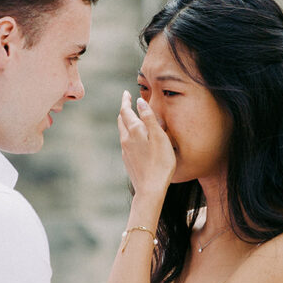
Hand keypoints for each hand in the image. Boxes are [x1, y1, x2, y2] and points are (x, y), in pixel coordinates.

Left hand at [116, 90, 176, 205]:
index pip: (126, 111)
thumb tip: (139, 101)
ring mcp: (125, 151)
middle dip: (124, 109)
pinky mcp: (128, 160)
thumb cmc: (160, 162)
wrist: (150, 189)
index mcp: (134, 131)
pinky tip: (134, 136)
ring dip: (125, 121)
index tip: (126, 93)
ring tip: (130, 116)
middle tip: (127, 101)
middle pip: (122, 120)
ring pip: (122, 131)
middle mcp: (126, 140)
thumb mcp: (159, 136)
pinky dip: (128, 133)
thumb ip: (149, 118)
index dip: (126, 101)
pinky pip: (126, 142)